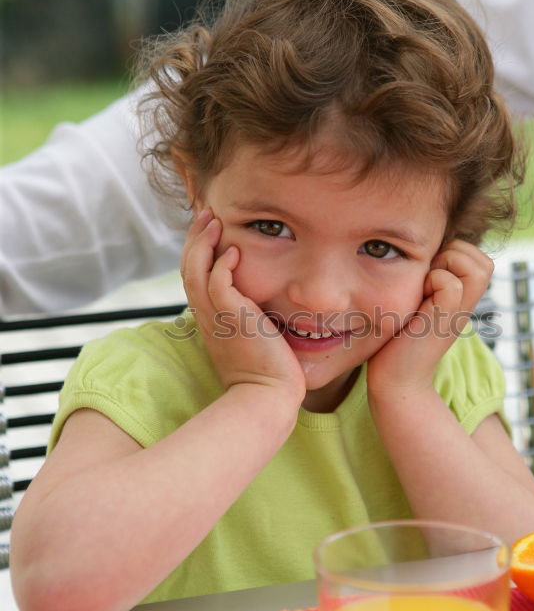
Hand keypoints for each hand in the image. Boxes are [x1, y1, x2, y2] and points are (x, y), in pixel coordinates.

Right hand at [180, 209, 305, 405]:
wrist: (267, 395)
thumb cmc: (266, 373)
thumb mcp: (251, 337)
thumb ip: (246, 316)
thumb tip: (256, 302)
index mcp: (209, 320)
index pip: (193, 278)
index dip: (197, 251)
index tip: (209, 230)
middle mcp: (206, 317)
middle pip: (188, 269)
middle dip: (195, 238)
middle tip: (207, 214)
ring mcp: (216, 318)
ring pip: (195, 272)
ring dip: (204, 243)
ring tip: (215, 222)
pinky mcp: (231, 319)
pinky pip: (217, 284)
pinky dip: (222, 264)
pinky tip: (235, 251)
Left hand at [367, 239, 493, 403]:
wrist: (394, 380)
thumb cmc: (397, 341)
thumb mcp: (418, 304)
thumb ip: (428, 282)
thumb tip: (424, 253)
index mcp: (462, 300)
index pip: (480, 260)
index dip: (456, 254)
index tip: (430, 274)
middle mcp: (466, 306)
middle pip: (483, 261)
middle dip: (453, 256)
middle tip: (428, 279)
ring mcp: (458, 314)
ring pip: (475, 267)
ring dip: (445, 266)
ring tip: (425, 288)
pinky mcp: (443, 320)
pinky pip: (450, 284)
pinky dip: (433, 282)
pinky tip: (418, 301)